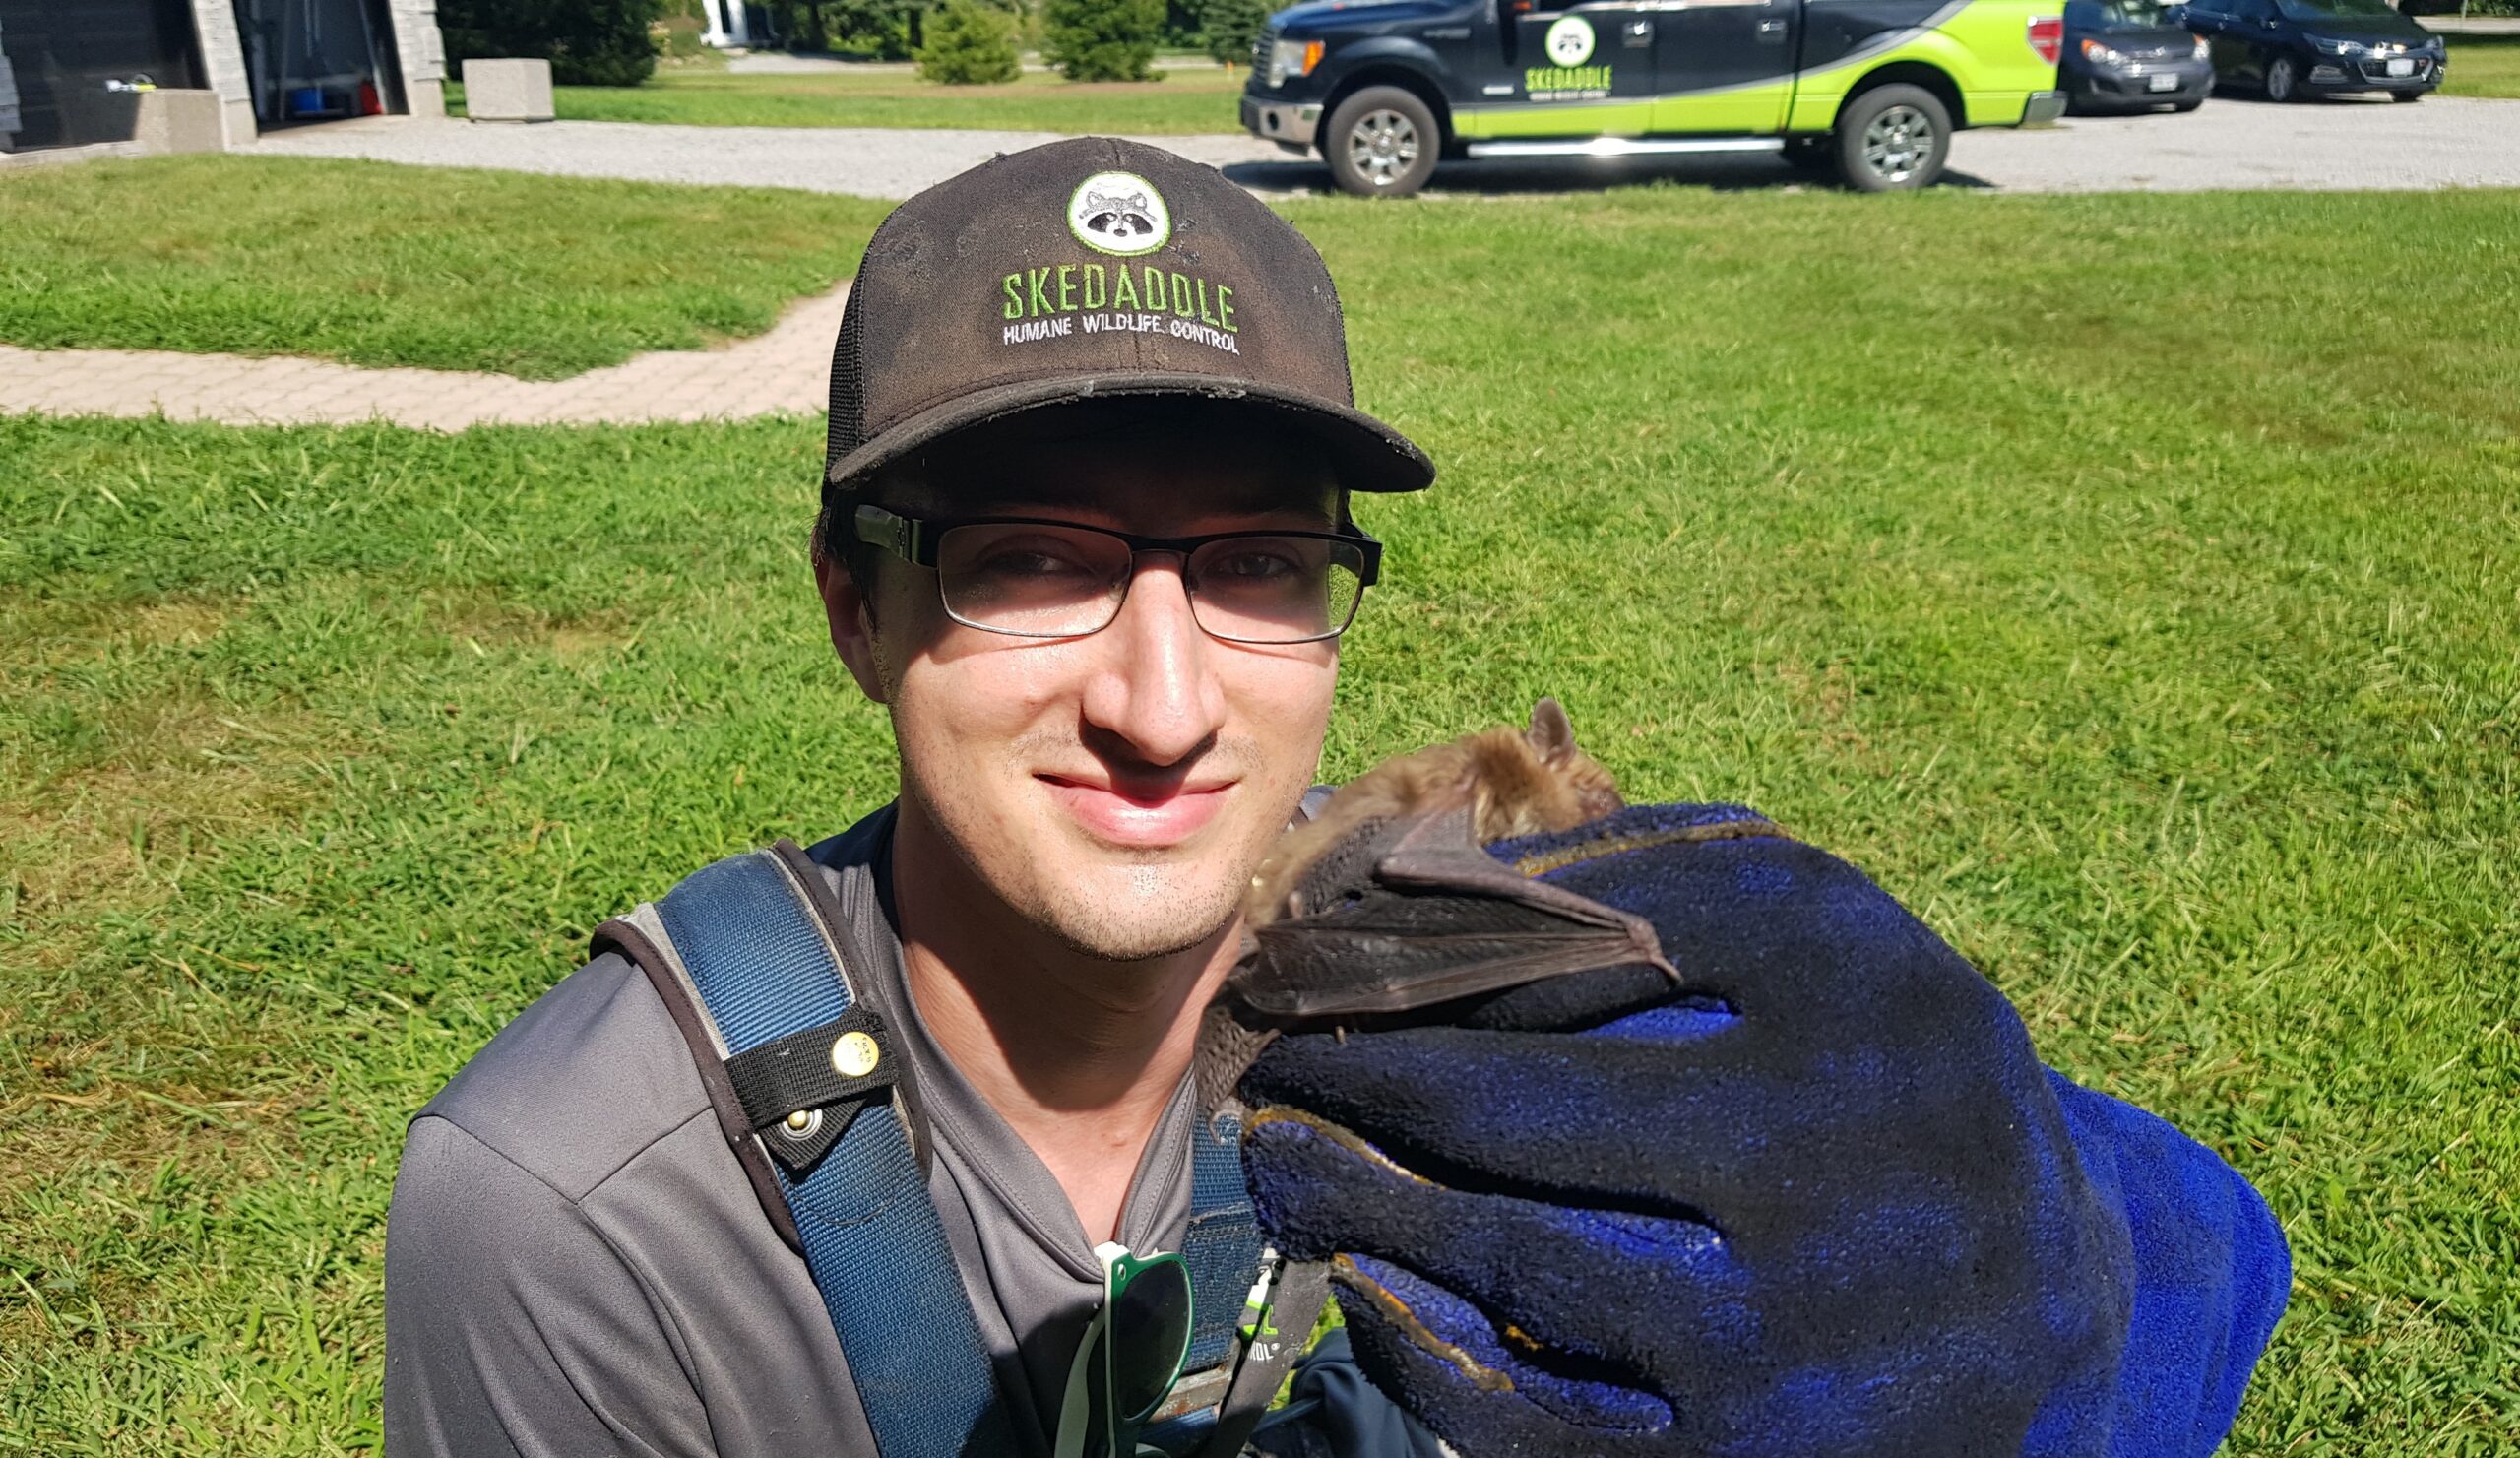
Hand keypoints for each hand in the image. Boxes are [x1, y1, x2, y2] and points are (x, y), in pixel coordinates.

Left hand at [1238, 804, 2199, 1456]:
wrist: (2055, 1307)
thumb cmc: (1890, 1077)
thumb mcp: (1827, 936)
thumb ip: (1653, 873)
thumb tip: (1425, 877)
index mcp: (1866, 998)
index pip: (1580, 949)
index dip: (1407, 949)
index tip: (1311, 951)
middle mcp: (1845, 1164)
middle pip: (1518, 1109)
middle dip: (1354, 1076)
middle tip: (1271, 1055)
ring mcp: (1801, 1334)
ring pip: (1512, 1261)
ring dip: (1360, 1201)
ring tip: (1284, 1154)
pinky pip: (1541, 1420)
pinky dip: (1427, 1353)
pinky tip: (1369, 1287)